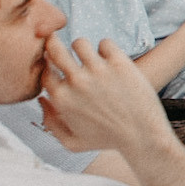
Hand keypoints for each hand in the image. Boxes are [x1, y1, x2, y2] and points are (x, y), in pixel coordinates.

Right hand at [38, 36, 170, 154]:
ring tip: (91, 57)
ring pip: (79, 43)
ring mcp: (98, 70)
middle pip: (54, 48)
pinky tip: (111, 59)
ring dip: (83, 48)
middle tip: (63, 47)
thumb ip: (50, 122)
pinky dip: (107, 49)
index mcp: (61, 98)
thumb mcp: (72, 142)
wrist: (142, 135)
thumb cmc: (108, 141)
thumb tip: (42, 99)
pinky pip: (105, 43)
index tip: (57, 67)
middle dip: (55, 45)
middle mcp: (76, 81)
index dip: (49, 67)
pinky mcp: (119, 63)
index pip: (44, 70)